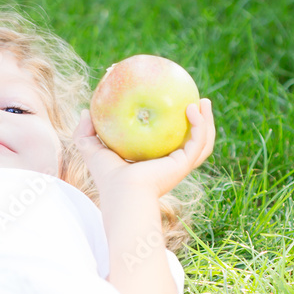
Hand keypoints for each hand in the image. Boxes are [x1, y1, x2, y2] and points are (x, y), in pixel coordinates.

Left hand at [72, 98, 214, 200]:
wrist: (121, 192)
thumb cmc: (107, 177)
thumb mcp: (92, 149)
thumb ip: (86, 132)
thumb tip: (85, 111)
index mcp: (153, 164)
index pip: (166, 145)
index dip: (172, 128)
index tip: (172, 106)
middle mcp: (169, 166)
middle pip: (191, 144)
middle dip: (199, 124)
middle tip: (195, 102)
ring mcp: (179, 166)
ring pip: (203, 143)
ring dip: (207, 122)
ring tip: (204, 101)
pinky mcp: (184, 164)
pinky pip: (198, 141)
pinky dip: (200, 125)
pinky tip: (193, 107)